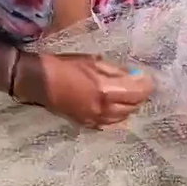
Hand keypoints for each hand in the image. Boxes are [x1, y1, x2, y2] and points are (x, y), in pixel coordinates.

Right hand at [12, 51, 154, 128]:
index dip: (147, 84)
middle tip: (137, 84)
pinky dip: (116, 116)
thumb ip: (116, 70)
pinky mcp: (87, 124)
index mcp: (106, 90)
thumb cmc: (64, 66)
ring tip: (125, 95)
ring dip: (128, 106)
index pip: (139, 92)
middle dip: (139, 95)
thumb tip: (134, 74)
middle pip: (134, 106)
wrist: (40, 82)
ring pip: (123, 117)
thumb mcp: (93, 61)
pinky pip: (110, 124)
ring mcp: (95, 119)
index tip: (147, 77)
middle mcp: (104, 109)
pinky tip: (113, 106)